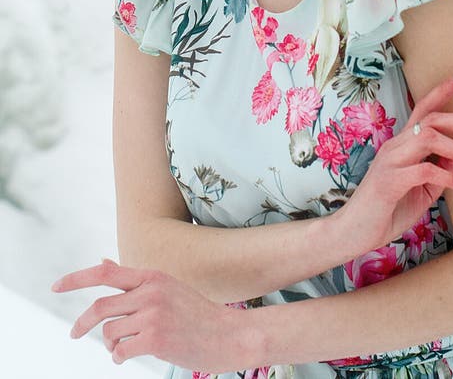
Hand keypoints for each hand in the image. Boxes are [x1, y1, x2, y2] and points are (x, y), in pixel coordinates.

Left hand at [51, 258, 251, 370]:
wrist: (230, 335)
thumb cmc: (197, 315)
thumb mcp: (167, 287)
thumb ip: (135, 280)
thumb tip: (101, 262)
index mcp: (152, 275)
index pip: (105, 272)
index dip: (76, 278)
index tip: (55, 286)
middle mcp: (150, 290)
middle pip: (100, 306)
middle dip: (82, 323)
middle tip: (74, 334)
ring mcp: (153, 313)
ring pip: (110, 332)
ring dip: (110, 345)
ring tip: (123, 349)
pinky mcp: (155, 338)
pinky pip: (120, 351)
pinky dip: (119, 357)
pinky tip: (129, 357)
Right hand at [330, 71, 452, 256]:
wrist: (353, 233)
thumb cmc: (388, 210)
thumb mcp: (423, 189)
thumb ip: (441, 170)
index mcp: (401, 144)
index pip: (423, 108)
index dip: (443, 90)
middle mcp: (395, 145)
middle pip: (431, 119)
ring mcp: (390, 161)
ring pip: (429, 137)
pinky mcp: (390, 181)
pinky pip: (426, 170)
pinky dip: (451, 177)